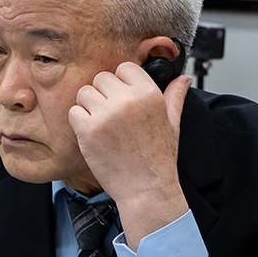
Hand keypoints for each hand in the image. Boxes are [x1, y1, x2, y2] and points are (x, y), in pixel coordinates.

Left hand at [68, 63, 193, 243]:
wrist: (146, 189)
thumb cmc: (159, 158)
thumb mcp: (173, 123)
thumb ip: (175, 96)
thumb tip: (183, 77)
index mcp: (149, 94)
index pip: (124, 68)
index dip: (122, 83)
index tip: (124, 98)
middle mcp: (127, 101)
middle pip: (101, 78)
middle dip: (104, 94)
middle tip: (112, 116)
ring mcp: (106, 115)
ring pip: (84, 93)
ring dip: (89, 106)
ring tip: (103, 125)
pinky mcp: (88, 130)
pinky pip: (74, 112)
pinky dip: (79, 122)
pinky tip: (94, 135)